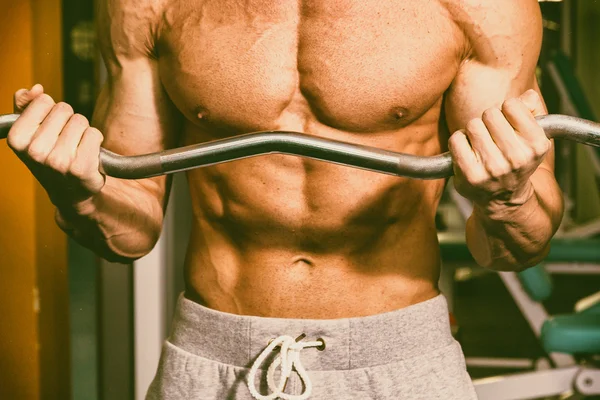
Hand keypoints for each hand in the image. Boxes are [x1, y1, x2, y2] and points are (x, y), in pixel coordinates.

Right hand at [8, 84, 104, 210]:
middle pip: (64, 109)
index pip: (44, 100)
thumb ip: (26, 105)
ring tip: (76, 148)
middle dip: (68, 121)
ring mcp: (58, 161)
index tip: (50, 129)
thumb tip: (36, 89)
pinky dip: (95, 141)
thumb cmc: (50, 156)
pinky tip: (88, 155)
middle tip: (65, 141)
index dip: (51, 112)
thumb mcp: (31, 131)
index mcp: (17, 139)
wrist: (70, 192)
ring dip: (82, 131)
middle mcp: (35, 151)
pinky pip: (95, 134)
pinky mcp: (81, 168)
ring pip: (80, 121)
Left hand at [449, 90, 550, 213]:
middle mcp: (517, 158)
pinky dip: (458, 141)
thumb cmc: (515, 161)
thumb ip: (532, 112)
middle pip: (489, 113)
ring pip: (472, 125)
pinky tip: (467, 152)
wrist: (504, 199)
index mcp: (536, 145)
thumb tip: (527, 96)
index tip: (507, 123)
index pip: (512, 105)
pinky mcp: (470, 176)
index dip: (506, 110)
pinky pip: (456, 139)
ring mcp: (493, 168)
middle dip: (487, 120)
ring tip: (480, 144)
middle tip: (491, 135)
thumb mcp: (533, 138)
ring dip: (473, 131)